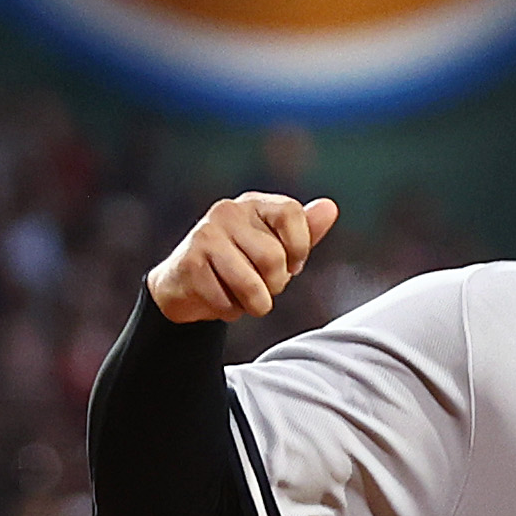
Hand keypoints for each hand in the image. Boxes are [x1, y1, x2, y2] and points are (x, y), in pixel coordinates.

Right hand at [148, 194, 339, 323]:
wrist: (185, 286)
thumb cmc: (239, 265)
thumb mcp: (277, 248)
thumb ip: (305, 231)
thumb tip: (330, 208)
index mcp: (254, 204)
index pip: (291, 212)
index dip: (298, 247)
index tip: (291, 264)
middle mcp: (228, 211)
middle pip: (274, 258)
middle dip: (274, 285)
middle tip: (260, 284)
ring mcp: (205, 234)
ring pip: (252, 285)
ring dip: (254, 304)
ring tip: (242, 296)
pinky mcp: (190, 262)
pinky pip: (227, 302)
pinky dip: (229, 311)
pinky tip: (219, 297)